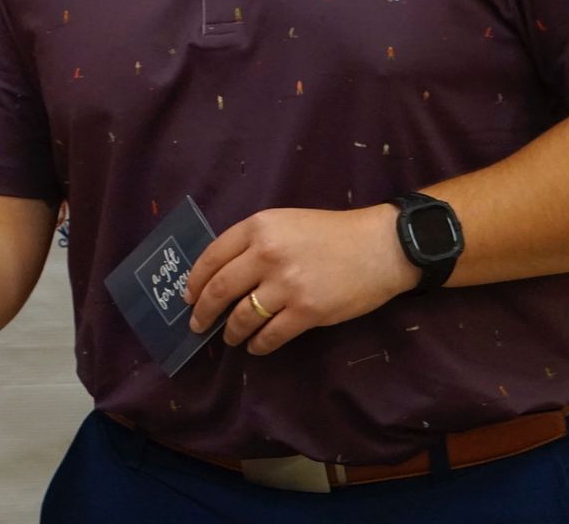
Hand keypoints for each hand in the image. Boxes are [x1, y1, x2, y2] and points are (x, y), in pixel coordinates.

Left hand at [183, 205, 415, 354]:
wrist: (380, 247)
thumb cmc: (332, 232)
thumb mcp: (286, 222)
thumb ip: (254, 241)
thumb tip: (222, 272)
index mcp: (259, 227)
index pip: (212, 256)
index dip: (195, 281)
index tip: (188, 296)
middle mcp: (267, 254)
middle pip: (220, 289)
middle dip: (203, 311)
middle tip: (197, 324)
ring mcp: (286, 285)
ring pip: (242, 317)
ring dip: (231, 332)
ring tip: (229, 337)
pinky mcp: (306, 311)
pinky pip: (270, 335)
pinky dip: (258, 345)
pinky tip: (255, 346)